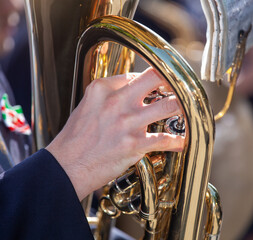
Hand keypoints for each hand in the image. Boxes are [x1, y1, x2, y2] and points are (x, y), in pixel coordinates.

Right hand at [46, 68, 184, 199]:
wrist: (66, 166)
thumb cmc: (75, 139)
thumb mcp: (87, 105)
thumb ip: (109, 95)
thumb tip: (131, 89)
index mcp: (103, 88)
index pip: (138, 75)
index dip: (152, 81)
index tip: (161, 86)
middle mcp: (118, 101)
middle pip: (158, 78)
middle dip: (174, 82)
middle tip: (181, 89)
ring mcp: (128, 122)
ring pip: (170, 105)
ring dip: (183, 109)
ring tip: (187, 112)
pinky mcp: (135, 144)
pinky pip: (167, 138)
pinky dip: (178, 141)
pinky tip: (182, 142)